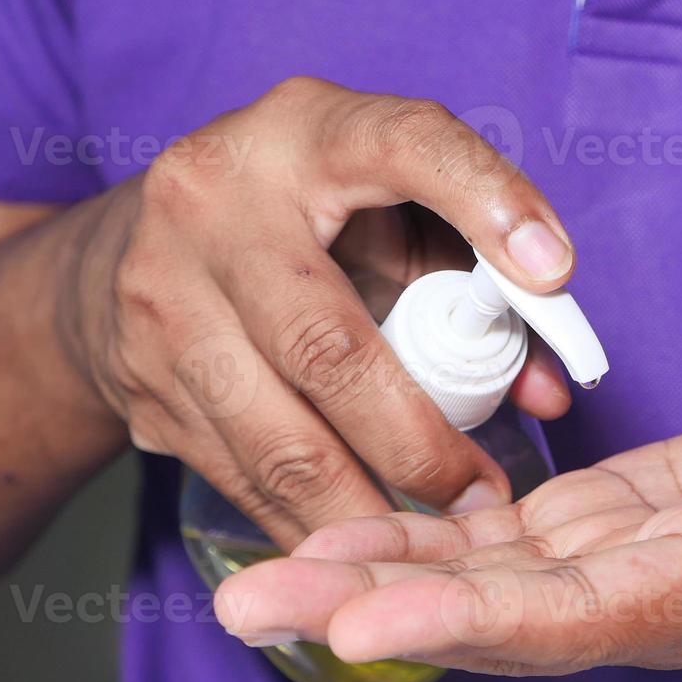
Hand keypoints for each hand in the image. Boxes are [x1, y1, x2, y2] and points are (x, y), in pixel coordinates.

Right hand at [63, 78, 574, 547]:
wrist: (127, 251)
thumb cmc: (303, 226)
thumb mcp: (388, 214)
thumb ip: (477, 280)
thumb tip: (548, 391)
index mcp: (302, 135)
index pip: (403, 142)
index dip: (484, 201)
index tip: (554, 273)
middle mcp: (216, 205)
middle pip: (325, 346)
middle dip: (418, 441)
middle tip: (484, 495)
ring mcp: (162, 299)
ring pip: (276, 439)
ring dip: (366, 509)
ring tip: (434, 540)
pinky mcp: (140, 384)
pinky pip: (241, 481)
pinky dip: (312, 526)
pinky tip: (361, 547)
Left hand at [213, 366, 681, 671]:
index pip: (588, 616)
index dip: (477, 619)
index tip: (364, 621)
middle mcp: (661, 597)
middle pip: (499, 617)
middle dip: (374, 610)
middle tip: (243, 605)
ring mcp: (629, 567)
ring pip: (482, 582)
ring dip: (371, 577)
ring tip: (254, 578)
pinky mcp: (616, 525)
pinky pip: (503, 544)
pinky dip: (423, 537)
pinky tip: (347, 528)